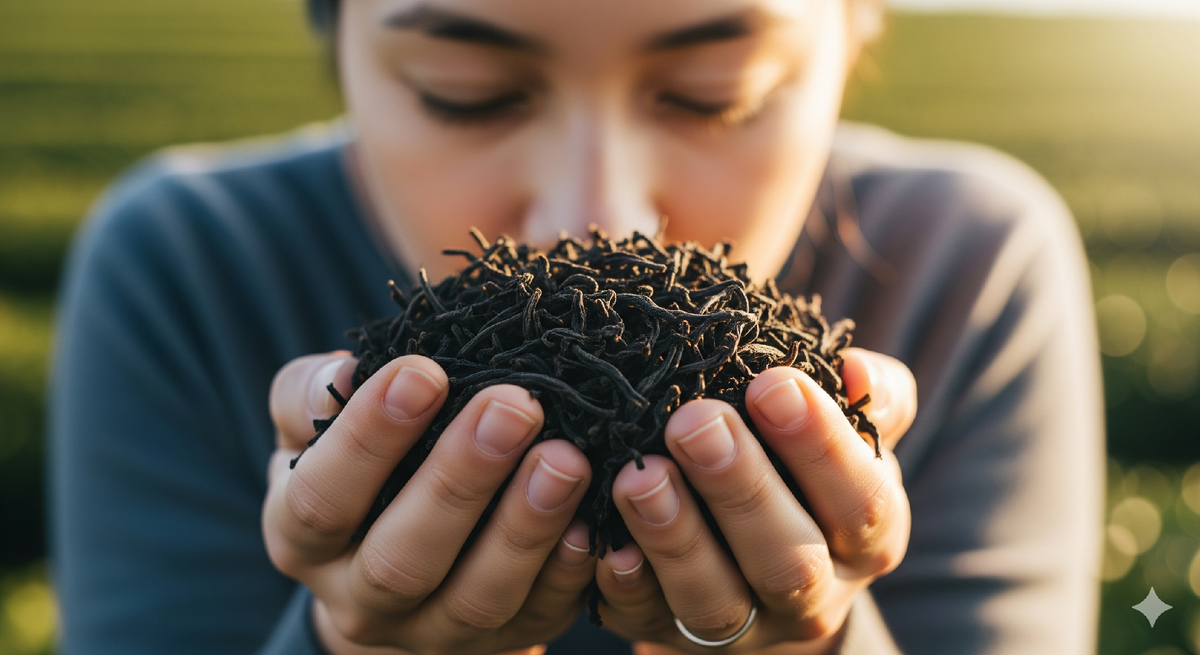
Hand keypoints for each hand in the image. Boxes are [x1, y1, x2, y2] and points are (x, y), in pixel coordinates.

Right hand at [263, 352, 596, 654]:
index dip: (368, 439)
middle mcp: (362, 602)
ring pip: (477, 598)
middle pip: (401, 561)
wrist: (395, 558)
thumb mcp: (313, 428)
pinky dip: (568, 570)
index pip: (320, 499)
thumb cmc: (359, 468)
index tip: (423, 371)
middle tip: (513, 406)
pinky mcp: (505, 640)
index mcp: (304, 542)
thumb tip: (350, 369)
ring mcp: (435, 632)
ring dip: (524, 528)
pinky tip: (590, 520)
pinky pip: (541, 615)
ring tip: (566, 458)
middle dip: (460, 480)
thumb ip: (310, 394)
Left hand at [594, 348, 916, 653]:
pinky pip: (643, 620)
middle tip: (694, 421)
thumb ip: (871, 397)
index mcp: (867, 541)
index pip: (861, 502)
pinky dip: (621, 582)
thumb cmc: (804, 469)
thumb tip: (855, 372)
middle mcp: (813, 598)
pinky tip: (598, 536)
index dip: (821, 446)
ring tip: (640, 474)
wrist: (758, 561)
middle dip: (739, 488)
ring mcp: (742, 629)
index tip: (773, 383)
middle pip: (789, 562)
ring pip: (713, 601)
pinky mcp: (668, 635)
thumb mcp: (850, 434)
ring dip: (674, 537)